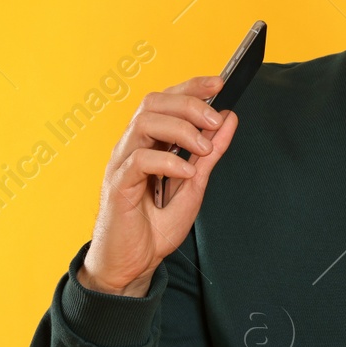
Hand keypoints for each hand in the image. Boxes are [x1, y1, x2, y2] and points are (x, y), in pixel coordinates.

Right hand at [78, 74, 238, 296]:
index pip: (166, 100)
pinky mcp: (117, 187)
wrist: (134, 264)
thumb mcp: (194, 185)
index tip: (219, 82)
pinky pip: (139, 161)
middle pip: (153, 103)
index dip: (191, 86)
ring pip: (144, 123)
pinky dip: (168, 162)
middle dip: (189, 105)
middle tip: (215, 121)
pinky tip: (187, 173)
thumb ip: (209, 153)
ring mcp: (121, 164)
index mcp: (148, 142)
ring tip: (203, 148)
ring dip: (180, 129)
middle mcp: (131, 146)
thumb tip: (228, 119)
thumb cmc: (156, 226)